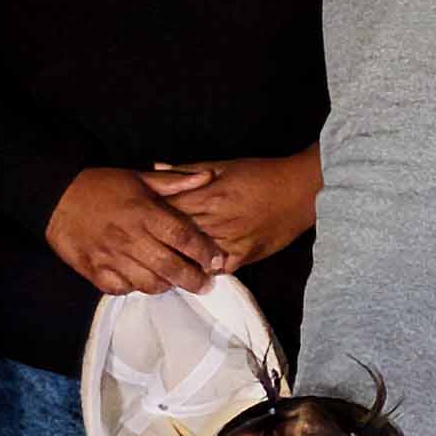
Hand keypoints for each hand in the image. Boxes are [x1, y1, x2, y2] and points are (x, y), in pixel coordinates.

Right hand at [48, 166, 227, 297]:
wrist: (55, 196)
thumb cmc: (101, 185)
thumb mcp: (138, 177)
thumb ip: (174, 181)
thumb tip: (207, 176)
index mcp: (144, 212)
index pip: (183, 237)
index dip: (205, 252)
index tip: (218, 260)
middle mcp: (130, 237)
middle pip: (171, 267)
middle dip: (194, 279)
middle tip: (205, 284)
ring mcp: (111, 257)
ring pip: (149, 283)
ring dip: (166, 285)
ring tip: (174, 282)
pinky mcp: (94, 271)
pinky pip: (122, 289)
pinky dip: (135, 288)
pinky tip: (142, 281)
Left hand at [138, 155, 316, 266]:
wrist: (301, 190)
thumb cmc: (262, 173)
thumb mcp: (225, 164)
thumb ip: (188, 170)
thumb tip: (155, 168)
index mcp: (210, 195)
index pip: (170, 209)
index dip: (151, 216)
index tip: (134, 220)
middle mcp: (218, 220)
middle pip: (178, 235)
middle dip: (158, 240)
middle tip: (136, 247)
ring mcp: (232, 241)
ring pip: (195, 255)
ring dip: (177, 260)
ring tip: (156, 263)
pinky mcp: (246, 255)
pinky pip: (219, 268)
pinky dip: (204, 270)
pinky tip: (190, 271)